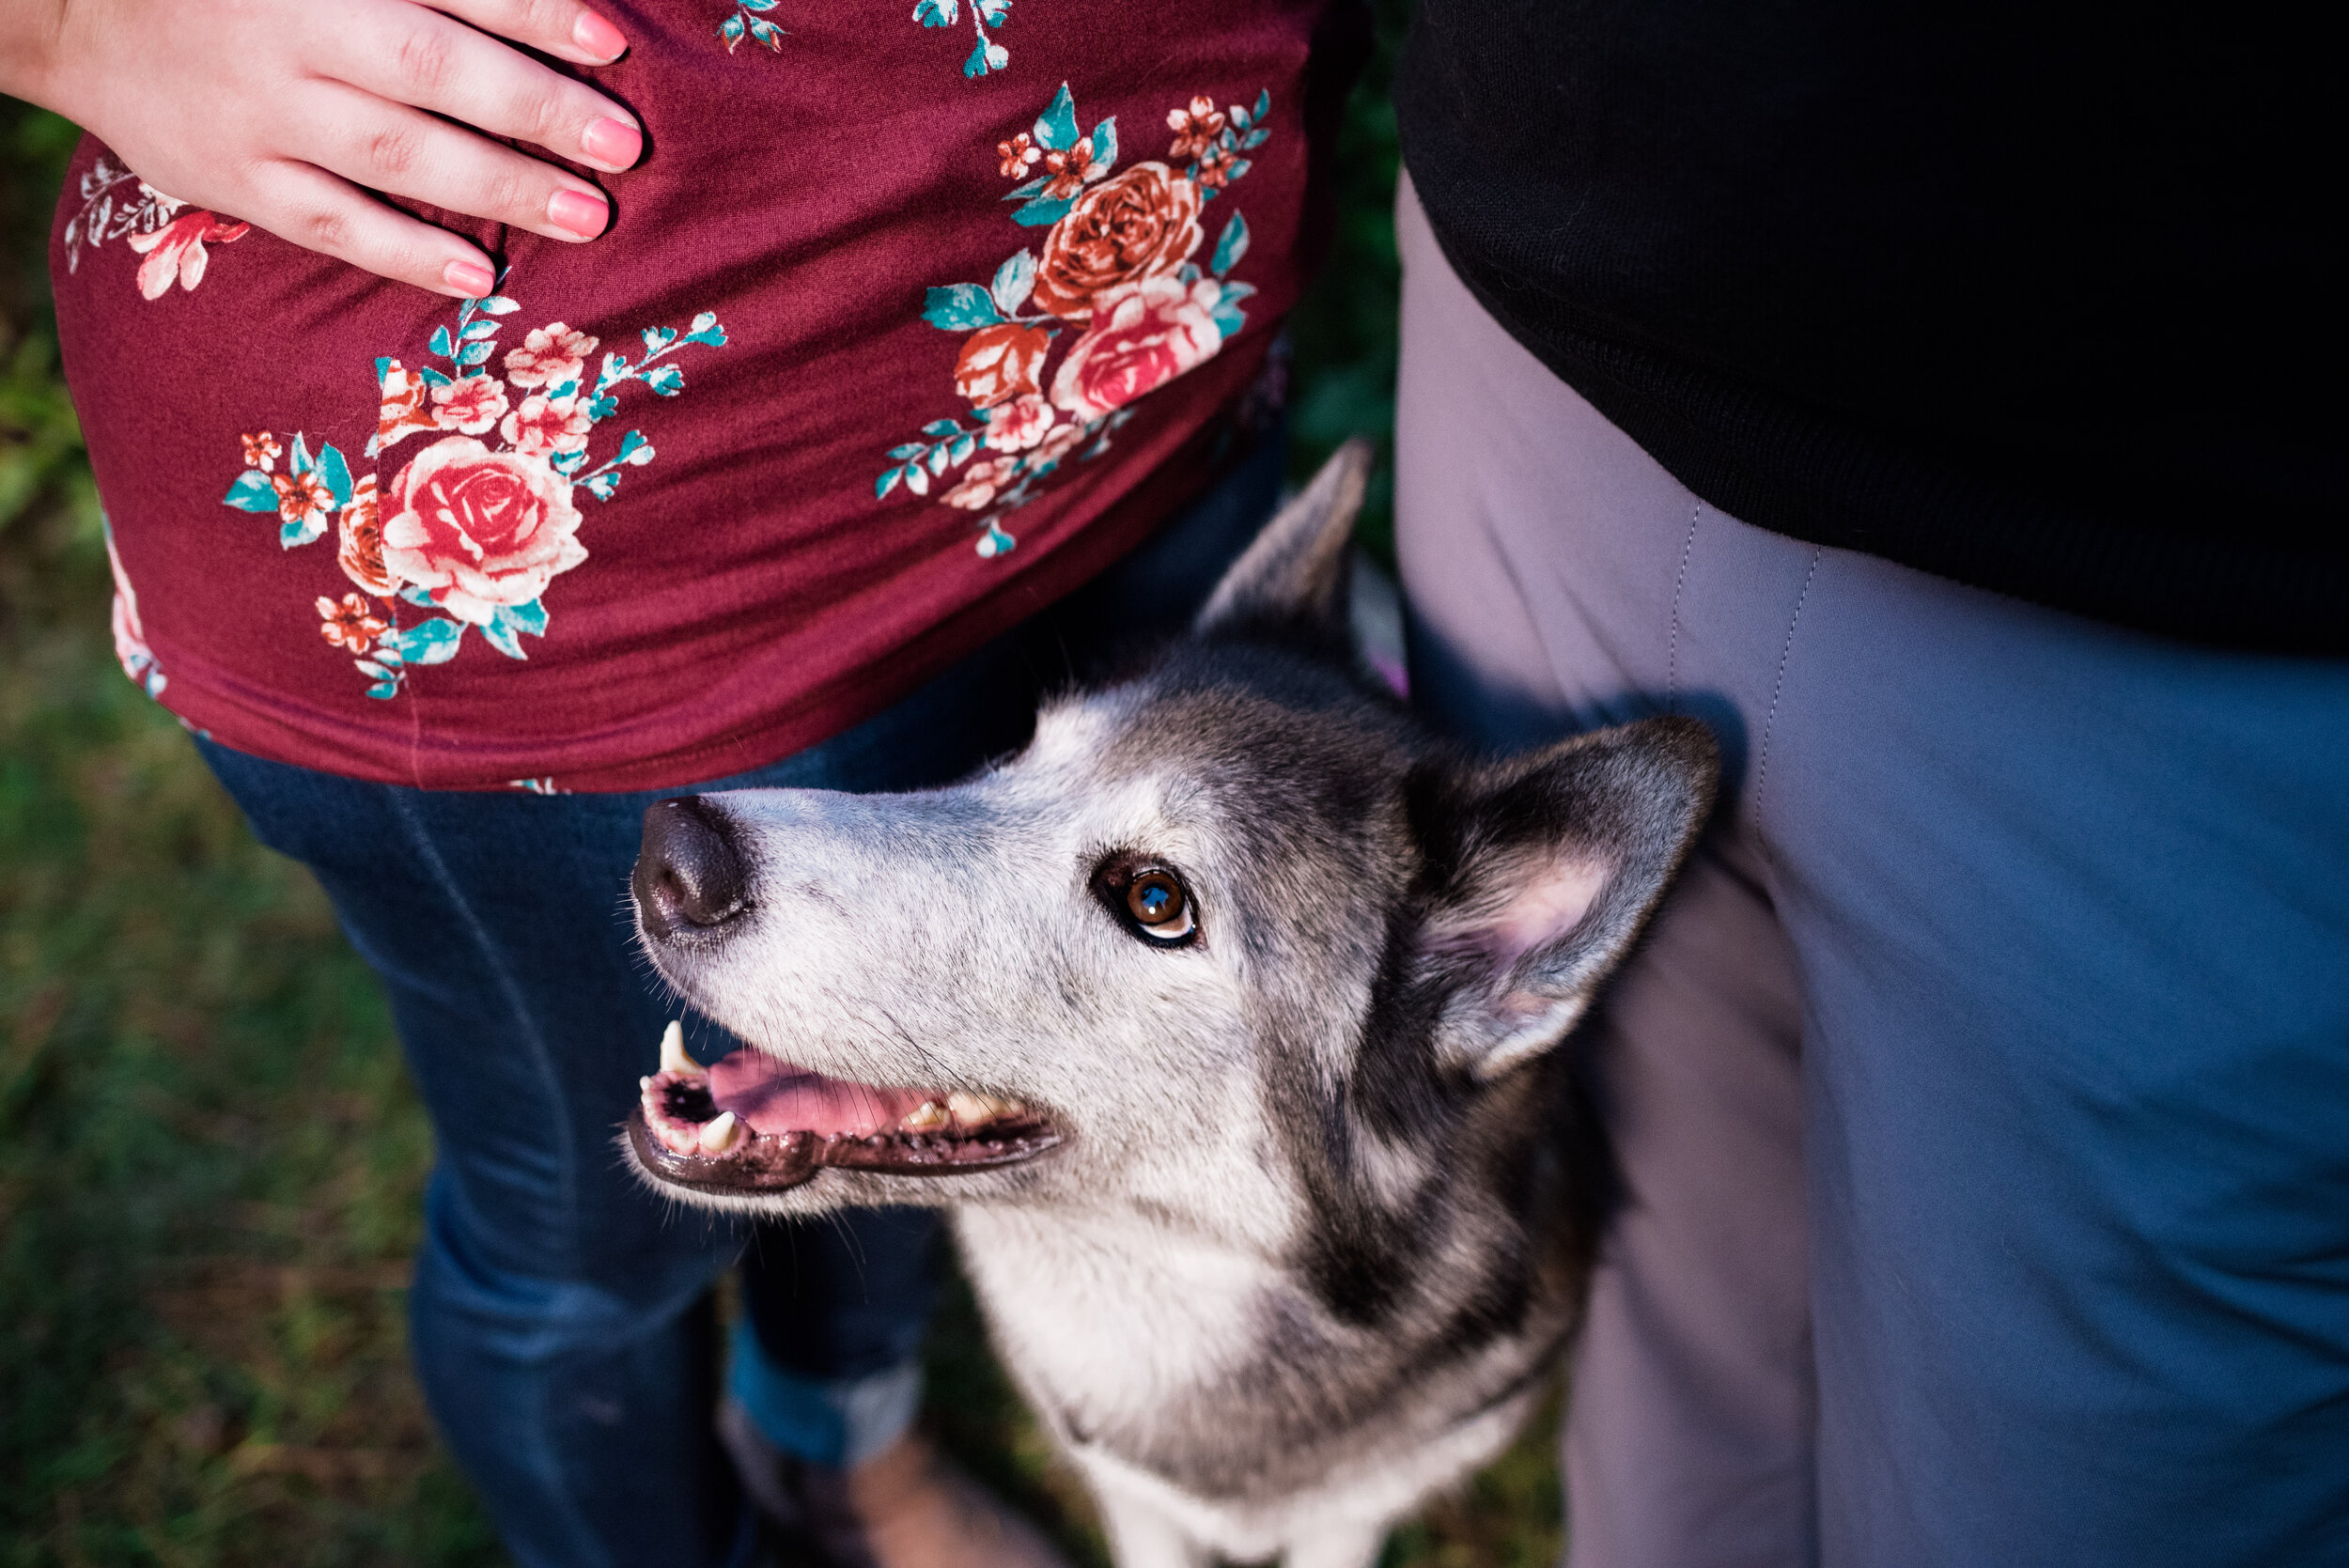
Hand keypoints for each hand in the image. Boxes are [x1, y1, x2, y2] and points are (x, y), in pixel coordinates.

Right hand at [4, 0, 642, 295]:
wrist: (78, 11)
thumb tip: (533, 2)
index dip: (530, 11)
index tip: (609, 40)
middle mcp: (292, 32)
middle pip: (430, 68)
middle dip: (535, 108)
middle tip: (624, 146)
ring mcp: (260, 111)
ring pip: (393, 150)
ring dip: (498, 187)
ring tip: (588, 216)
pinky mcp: (233, 179)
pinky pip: (330, 221)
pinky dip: (406, 251)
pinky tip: (478, 275)